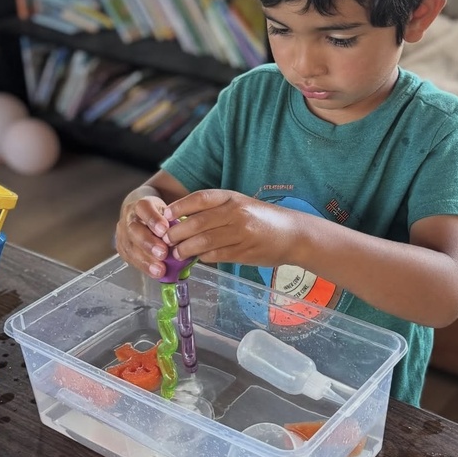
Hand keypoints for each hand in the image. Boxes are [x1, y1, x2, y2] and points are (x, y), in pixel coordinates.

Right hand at [114, 191, 171, 277]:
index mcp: (142, 205)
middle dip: (148, 243)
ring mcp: (123, 233)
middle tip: (163, 253)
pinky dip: (143, 267)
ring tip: (160, 269)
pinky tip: (154, 273)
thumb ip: (175, 222)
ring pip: (130, 246)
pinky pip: (129, 258)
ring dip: (145, 260)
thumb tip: (187, 238)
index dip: (153, 219)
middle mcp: (129, 218)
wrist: (142, 215)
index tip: (164, 230)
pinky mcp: (122, 247)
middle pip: (134, 229)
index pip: (144, 208)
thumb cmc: (160, 215)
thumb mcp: (168, 212)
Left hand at [163, 189, 303, 267]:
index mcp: (232, 197)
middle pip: (197, 223)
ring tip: (177, 253)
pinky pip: (216, 255)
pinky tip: (198, 258)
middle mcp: (236, 213)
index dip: (179, 206)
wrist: (293, 233)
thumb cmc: (262, 218)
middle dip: (176, 233)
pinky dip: (203, 258)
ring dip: (186, 249)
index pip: (199, 198)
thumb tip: (183, 220)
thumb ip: (215, 210)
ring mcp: (240, 233)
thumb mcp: (240, 204)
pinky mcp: (244, 252)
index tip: (165, 214)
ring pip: (204, 242)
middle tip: (165, 240)